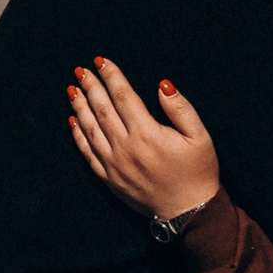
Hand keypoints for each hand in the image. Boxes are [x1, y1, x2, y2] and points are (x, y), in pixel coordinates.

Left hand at [67, 58, 222, 222]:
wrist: (189, 210)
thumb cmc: (198, 171)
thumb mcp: (200, 137)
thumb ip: (181, 109)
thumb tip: (163, 85)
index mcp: (148, 134)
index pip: (124, 97)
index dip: (112, 77)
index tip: (101, 61)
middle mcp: (126, 148)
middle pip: (103, 109)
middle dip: (91, 87)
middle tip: (80, 70)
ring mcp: (114, 164)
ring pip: (91, 129)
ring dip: (80, 106)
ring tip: (73, 89)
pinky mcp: (110, 179)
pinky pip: (88, 153)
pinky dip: (78, 136)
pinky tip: (73, 121)